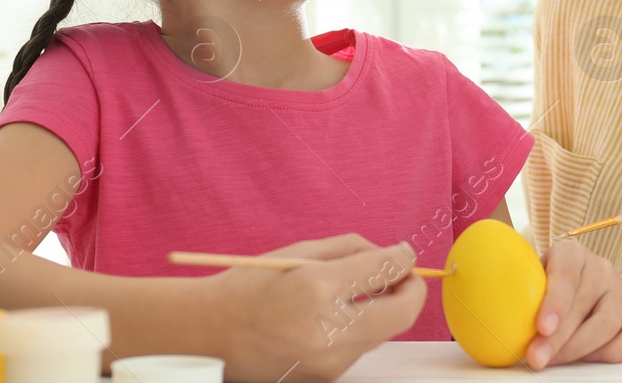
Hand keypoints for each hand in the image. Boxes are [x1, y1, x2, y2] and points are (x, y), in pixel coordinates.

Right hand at [205, 234, 424, 381]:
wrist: (208, 335)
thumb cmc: (249, 286)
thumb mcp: (298, 253)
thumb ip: (351, 250)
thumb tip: (394, 254)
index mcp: (319, 287)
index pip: (386, 269)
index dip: (404, 258)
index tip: (405, 253)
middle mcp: (330, 329)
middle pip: (403, 312)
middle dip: (412, 290)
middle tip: (404, 276)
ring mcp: (330, 361)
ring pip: (383, 332)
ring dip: (384, 310)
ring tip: (359, 294)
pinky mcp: (326, 378)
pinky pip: (359, 349)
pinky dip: (360, 329)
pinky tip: (334, 318)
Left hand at [524, 238, 621, 367]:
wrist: (567, 281)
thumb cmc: (543, 282)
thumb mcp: (528, 277)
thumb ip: (519, 291)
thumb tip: (494, 319)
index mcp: (571, 253)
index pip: (566, 274)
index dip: (555, 301)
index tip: (542, 327)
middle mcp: (600, 268)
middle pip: (584, 304)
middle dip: (559, 338)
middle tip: (537, 358)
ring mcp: (620, 290)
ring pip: (609, 323)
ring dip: (579, 349)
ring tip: (555, 360)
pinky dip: (610, 353)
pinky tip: (586, 357)